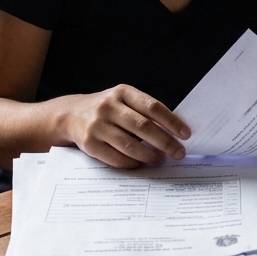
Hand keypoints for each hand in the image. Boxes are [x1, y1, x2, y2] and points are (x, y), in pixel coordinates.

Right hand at [59, 85, 189, 168]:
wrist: (71, 114)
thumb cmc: (107, 109)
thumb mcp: (123, 100)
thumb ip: (144, 111)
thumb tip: (175, 132)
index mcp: (122, 92)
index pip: (152, 107)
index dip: (171, 121)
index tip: (186, 134)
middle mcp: (108, 106)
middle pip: (143, 127)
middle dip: (165, 142)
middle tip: (179, 153)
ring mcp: (97, 125)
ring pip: (130, 145)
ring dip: (150, 155)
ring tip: (161, 159)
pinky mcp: (89, 143)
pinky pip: (116, 158)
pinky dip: (132, 163)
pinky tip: (141, 163)